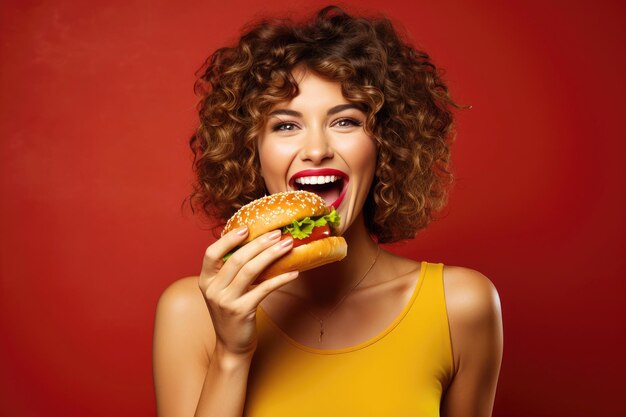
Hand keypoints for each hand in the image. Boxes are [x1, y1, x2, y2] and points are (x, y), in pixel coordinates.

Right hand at [199, 227, 297, 356]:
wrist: (231, 345)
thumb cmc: (232, 312)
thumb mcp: (225, 290)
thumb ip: (232, 271)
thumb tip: (256, 244)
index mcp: (206, 280)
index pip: (211, 253)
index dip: (228, 239)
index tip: (246, 228)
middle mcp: (212, 289)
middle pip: (236, 258)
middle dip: (259, 243)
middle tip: (278, 234)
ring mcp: (225, 301)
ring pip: (250, 270)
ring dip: (271, 255)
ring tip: (287, 246)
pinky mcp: (241, 311)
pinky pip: (264, 289)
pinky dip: (280, 279)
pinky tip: (293, 273)